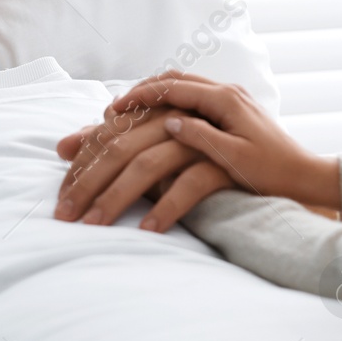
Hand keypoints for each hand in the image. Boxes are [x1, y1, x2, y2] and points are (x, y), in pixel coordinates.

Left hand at [56, 103, 234, 231]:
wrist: (280, 171)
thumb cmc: (205, 160)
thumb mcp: (155, 150)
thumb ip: (112, 144)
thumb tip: (61, 146)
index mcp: (158, 109)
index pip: (108, 132)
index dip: (81, 163)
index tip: (61, 196)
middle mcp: (178, 116)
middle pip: (120, 146)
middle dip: (87, 183)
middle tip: (64, 216)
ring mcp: (203, 138)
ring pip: (148, 164)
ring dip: (117, 197)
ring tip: (95, 226)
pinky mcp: (225, 163)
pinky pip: (190, 184)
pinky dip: (166, 207)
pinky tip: (147, 231)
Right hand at [101, 72, 339, 209]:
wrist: (303, 174)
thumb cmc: (272, 171)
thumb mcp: (233, 158)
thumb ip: (201, 136)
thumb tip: (171, 122)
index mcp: (226, 100)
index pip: (174, 89)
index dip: (141, 96)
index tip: (116, 108)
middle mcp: (228, 92)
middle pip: (176, 80)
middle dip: (143, 90)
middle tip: (116, 107)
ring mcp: (231, 98)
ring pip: (184, 85)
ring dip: (156, 93)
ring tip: (130, 109)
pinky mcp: (232, 109)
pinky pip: (194, 96)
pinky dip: (171, 100)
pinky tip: (157, 116)